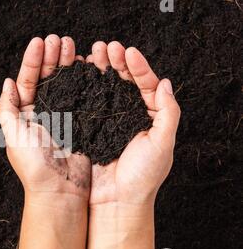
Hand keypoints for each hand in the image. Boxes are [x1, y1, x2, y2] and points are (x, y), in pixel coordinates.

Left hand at [0, 35, 90, 208]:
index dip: (32, 60)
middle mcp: (44, 113)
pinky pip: (83, 96)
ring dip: (67, 63)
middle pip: (47, 78)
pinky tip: (86, 64)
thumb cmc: (34, 166)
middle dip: (52, 57)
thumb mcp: (14, 135)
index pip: (28, 80)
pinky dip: (84, 80)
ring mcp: (64, 116)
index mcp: (25, 114)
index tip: (39, 41)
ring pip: (65, 84)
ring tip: (72, 45)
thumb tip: (7, 82)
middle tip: (60, 38)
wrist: (61, 191)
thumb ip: (8, 109)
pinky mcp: (82, 122)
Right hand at [86, 41, 180, 208]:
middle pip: (124, 82)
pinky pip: (88, 103)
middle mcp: (129, 116)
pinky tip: (80, 74)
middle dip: (116, 62)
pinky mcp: (90, 129)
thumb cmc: (143, 176)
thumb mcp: (163, 143)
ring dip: (99, 70)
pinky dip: (85, 88)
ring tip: (92, 53)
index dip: (138, 66)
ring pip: (104, 89)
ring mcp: (108, 121)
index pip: (146, 84)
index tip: (128, 51)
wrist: (116, 201)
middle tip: (105, 46)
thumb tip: (166, 83)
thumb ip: (168, 112)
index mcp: (149, 117)